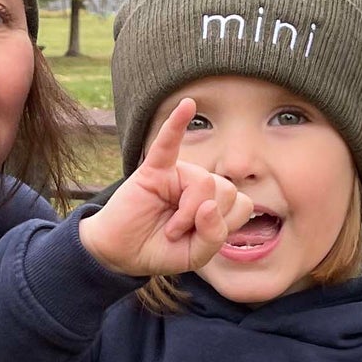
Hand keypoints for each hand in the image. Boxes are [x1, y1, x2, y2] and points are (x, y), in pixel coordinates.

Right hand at [78, 100, 252, 276]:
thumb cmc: (158, 250)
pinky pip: (168, 143)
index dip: (223, 227)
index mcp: (214, 203)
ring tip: (169, 227)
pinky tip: (187, 105)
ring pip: (205, 182)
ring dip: (187, 214)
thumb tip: (209, 204)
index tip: (198, 240)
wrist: (120, 253)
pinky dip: (176, 124)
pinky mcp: (155, 169)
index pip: (241, 204)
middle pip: (227, 190)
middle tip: (178, 234)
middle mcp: (199, 185)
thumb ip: (213, 236)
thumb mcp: (195, 255)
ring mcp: (178, 174)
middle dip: (205, 221)